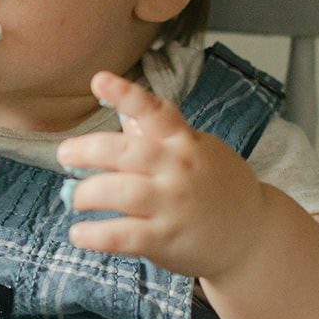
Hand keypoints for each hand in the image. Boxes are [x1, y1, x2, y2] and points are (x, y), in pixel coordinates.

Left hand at [56, 69, 268, 281]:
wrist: (253, 236)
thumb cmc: (216, 187)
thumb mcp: (198, 150)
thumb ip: (161, 135)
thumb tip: (126, 112)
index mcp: (184, 142)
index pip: (156, 112)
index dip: (126, 94)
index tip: (99, 79)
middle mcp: (179, 169)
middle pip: (126, 152)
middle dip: (88, 150)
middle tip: (64, 154)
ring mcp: (174, 205)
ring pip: (121, 192)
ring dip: (88, 193)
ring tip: (75, 199)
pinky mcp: (167, 239)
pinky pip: (124, 236)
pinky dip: (96, 235)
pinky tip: (79, 233)